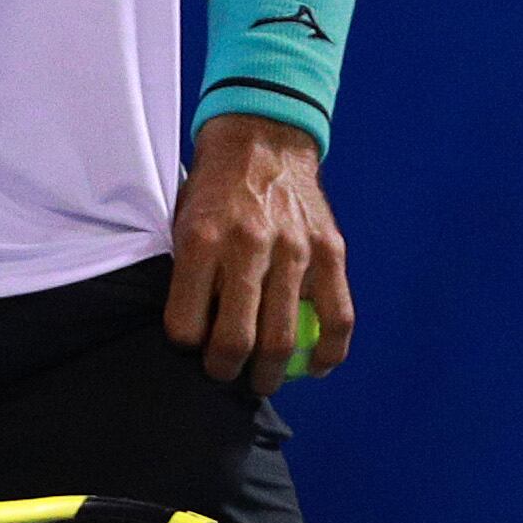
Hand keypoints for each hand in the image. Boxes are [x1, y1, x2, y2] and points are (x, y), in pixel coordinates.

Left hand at [167, 114, 351, 394]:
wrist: (261, 140)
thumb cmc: (214, 188)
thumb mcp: (184, 219)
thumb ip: (189, 270)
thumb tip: (189, 328)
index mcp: (202, 238)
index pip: (187, 320)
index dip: (185, 346)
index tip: (188, 350)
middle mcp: (248, 245)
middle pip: (238, 337)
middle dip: (226, 370)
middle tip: (223, 377)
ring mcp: (295, 249)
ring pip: (285, 336)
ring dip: (271, 372)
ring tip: (260, 382)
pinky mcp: (330, 251)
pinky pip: (338, 317)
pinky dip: (329, 352)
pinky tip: (315, 367)